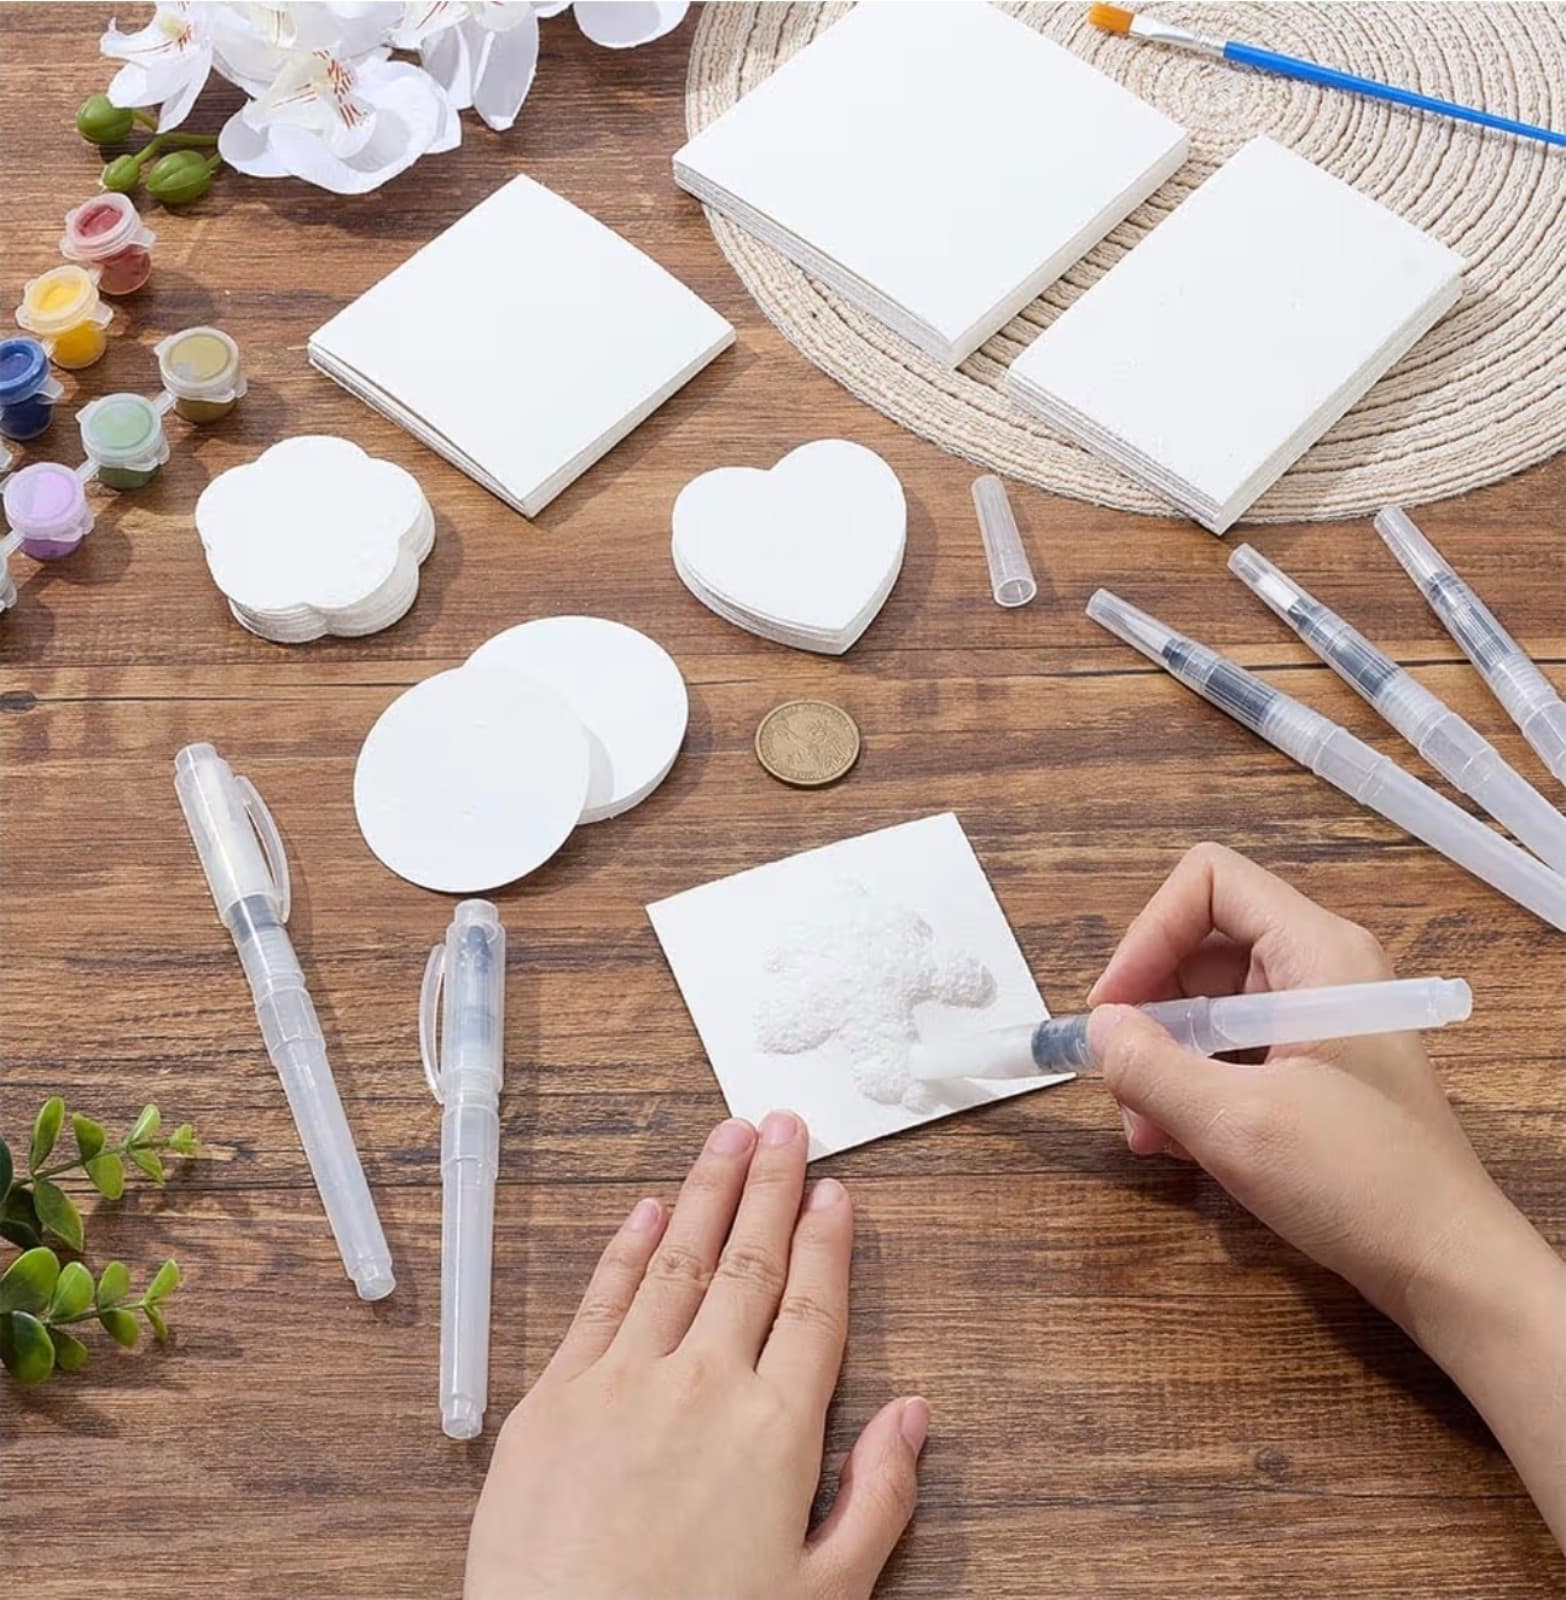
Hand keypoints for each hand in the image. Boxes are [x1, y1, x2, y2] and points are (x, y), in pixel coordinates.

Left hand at [466, 1112, 927, 1599]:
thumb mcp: (823, 1598)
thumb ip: (876, 1500)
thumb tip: (913, 1415)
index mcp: (776, 1430)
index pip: (813, 1306)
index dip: (825, 1241)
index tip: (833, 1191)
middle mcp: (703, 1383)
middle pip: (750, 1262)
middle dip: (771, 1185)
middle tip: (785, 1125)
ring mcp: (623, 1382)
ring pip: (678, 1259)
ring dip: (708, 1190)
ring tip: (729, 1136)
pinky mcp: (555, 1398)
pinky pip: (602, 1299)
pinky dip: (628, 1246)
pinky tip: (650, 1208)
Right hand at [1087, 844, 1565, 1548]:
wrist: (1448, 1269)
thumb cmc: (1359, 1185)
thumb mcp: (1235, 1125)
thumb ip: (1151, 1068)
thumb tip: (1094, 1029)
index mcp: (1318, 954)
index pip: (1210, 884)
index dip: (1148, 935)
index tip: (1113, 1010)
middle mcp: (1321, 972)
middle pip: (1202, 946)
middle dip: (1148, 1009)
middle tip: (1116, 1075)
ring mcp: (1320, 1022)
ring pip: (1210, 1006)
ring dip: (1162, 1058)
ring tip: (1144, 1127)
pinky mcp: (1315, 1070)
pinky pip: (1233, 1051)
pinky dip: (1193, 1085)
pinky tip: (1174, 1142)